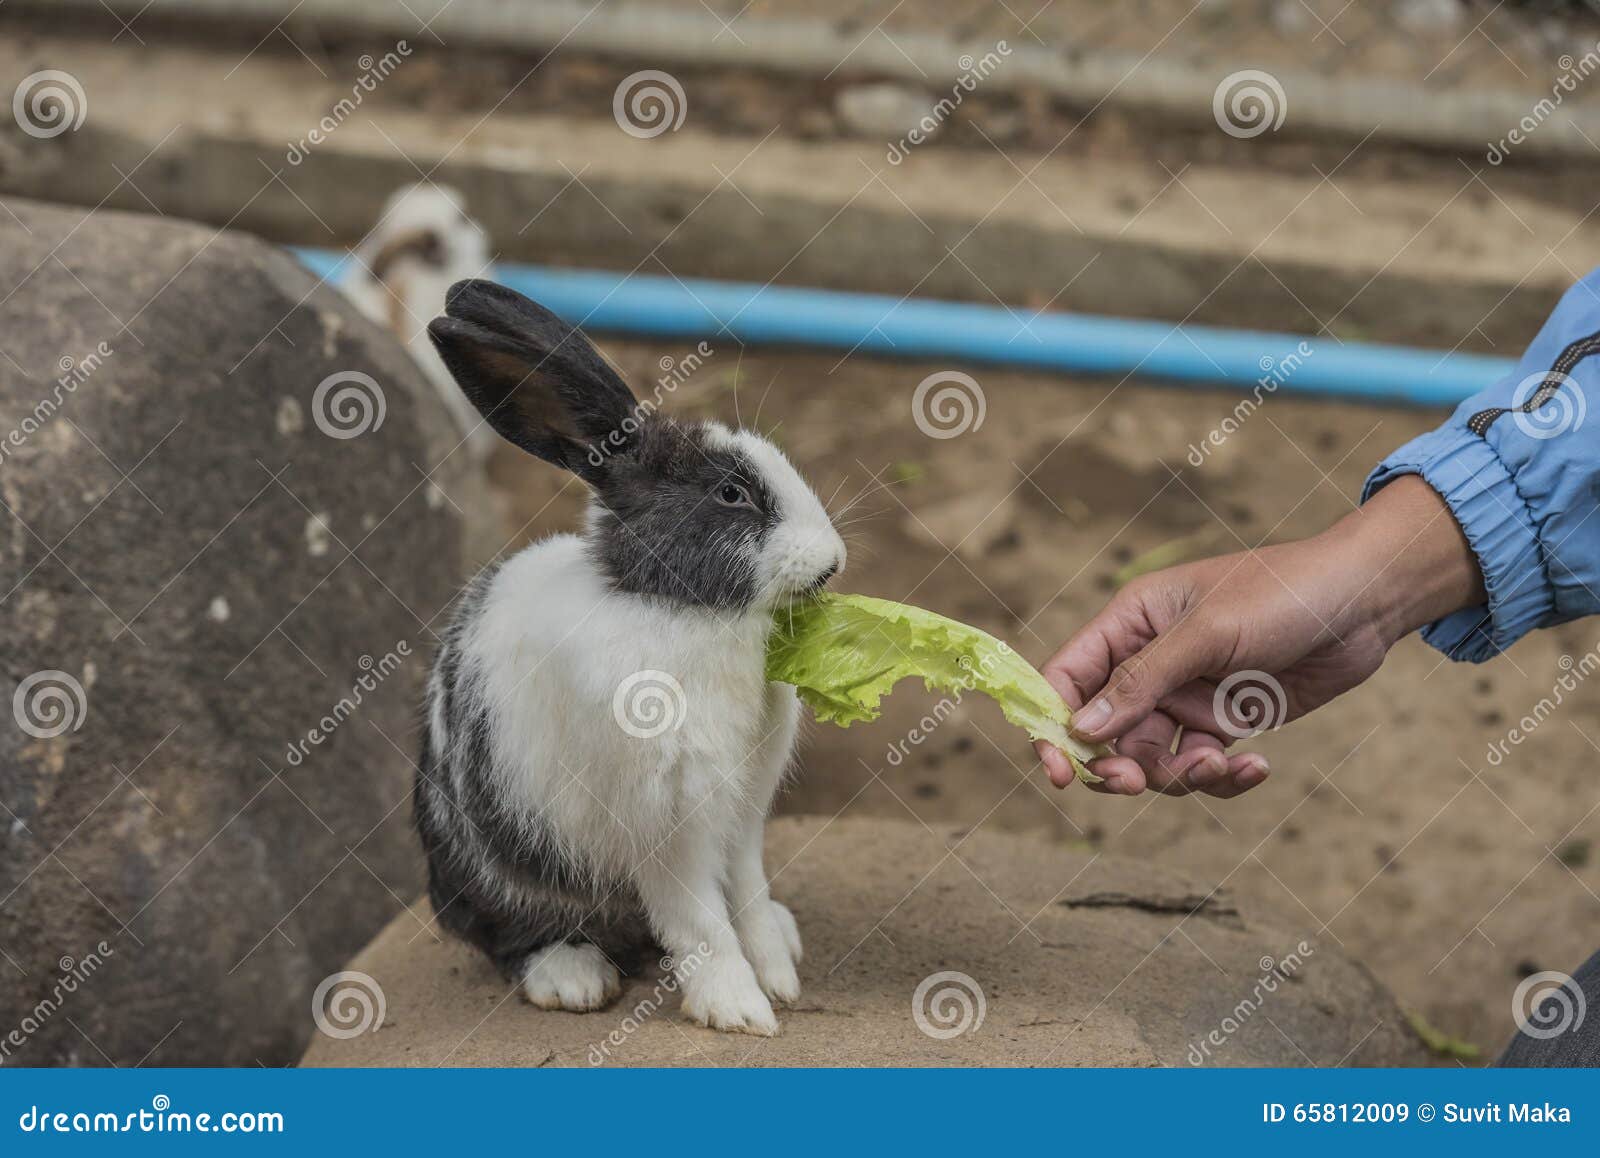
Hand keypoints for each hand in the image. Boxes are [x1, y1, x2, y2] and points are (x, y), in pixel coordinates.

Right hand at [1036, 476, 1485, 796]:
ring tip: (1220, 764)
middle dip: (1118, 765)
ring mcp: (1187, 695)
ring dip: (1180, 774)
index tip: (1058, 771)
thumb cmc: (1283, 593)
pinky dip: (1223, 776)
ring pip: (1153, 759)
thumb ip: (1142, 682)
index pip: (1067, 679)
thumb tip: (1081, 730)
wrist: (1366, 601)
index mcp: (1130, 624)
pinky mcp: (1225, 721)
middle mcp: (1150, 662)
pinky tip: (1257, 767)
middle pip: (1105, 733)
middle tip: (1136, 783)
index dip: (1052, 725)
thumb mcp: (1208, 634)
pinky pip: (1202, 765)